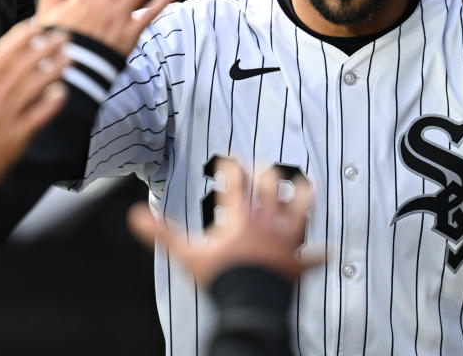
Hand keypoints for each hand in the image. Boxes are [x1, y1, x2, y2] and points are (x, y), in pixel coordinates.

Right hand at [0, 22, 68, 195]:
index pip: (3, 53)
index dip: (22, 37)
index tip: (37, 26)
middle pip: (25, 65)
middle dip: (46, 46)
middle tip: (64, 35)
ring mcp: (7, 118)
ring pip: (36, 86)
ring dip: (55, 69)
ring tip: (70, 57)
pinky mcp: (17, 139)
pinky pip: (40, 116)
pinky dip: (53, 103)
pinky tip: (63, 92)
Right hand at [128, 160, 319, 285]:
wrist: (249, 301)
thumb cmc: (220, 275)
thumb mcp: (187, 253)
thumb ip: (163, 233)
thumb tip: (136, 216)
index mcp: (241, 217)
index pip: (236, 183)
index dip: (232, 168)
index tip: (229, 162)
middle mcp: (267, 222)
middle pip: (272, 187)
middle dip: (268, 174)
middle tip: (264, 168)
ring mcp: (285, 241)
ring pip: (302, 211)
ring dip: (304, 199)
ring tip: (306, 187)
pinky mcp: (297, 262)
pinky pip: (312, 258)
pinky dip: (318, 256)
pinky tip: (326, 252)